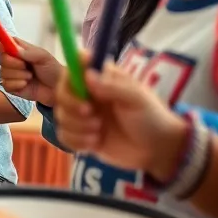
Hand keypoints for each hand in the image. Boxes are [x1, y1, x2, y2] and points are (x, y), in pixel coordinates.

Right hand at [0, 38, 63, 106]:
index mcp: (19, 50)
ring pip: (4, 73)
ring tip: (31, 76)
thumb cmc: (52, 69)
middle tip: (26, 66)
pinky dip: (18, 85)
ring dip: (19, 75)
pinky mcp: (11, 87)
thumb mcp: (43, 56)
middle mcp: (12, 61)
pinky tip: (27, 84)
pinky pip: (6, 85)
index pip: (2, 45)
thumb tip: (14, 50)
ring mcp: (11, 75)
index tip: (5, 49)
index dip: (1, 46)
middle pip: (2, 59)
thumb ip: (28, 52)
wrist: (57, 88)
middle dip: (14, 64)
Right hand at [53, 53, 185, 181]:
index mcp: (102, 80)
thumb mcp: (136, 98)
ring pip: (61, 116)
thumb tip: (86, 76)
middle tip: (90, 113)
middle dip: (72, 105)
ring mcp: (84, 116)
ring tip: (98, 132)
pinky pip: (64, 136)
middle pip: (61, 93)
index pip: (75, 67)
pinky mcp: (82, 136)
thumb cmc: (151, 117)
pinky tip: (94, 144)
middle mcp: (88, 95)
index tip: (82, 83)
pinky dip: (77, 142)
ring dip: (77, 126)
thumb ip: (111, 86)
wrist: (157, 150)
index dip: (72, 70)